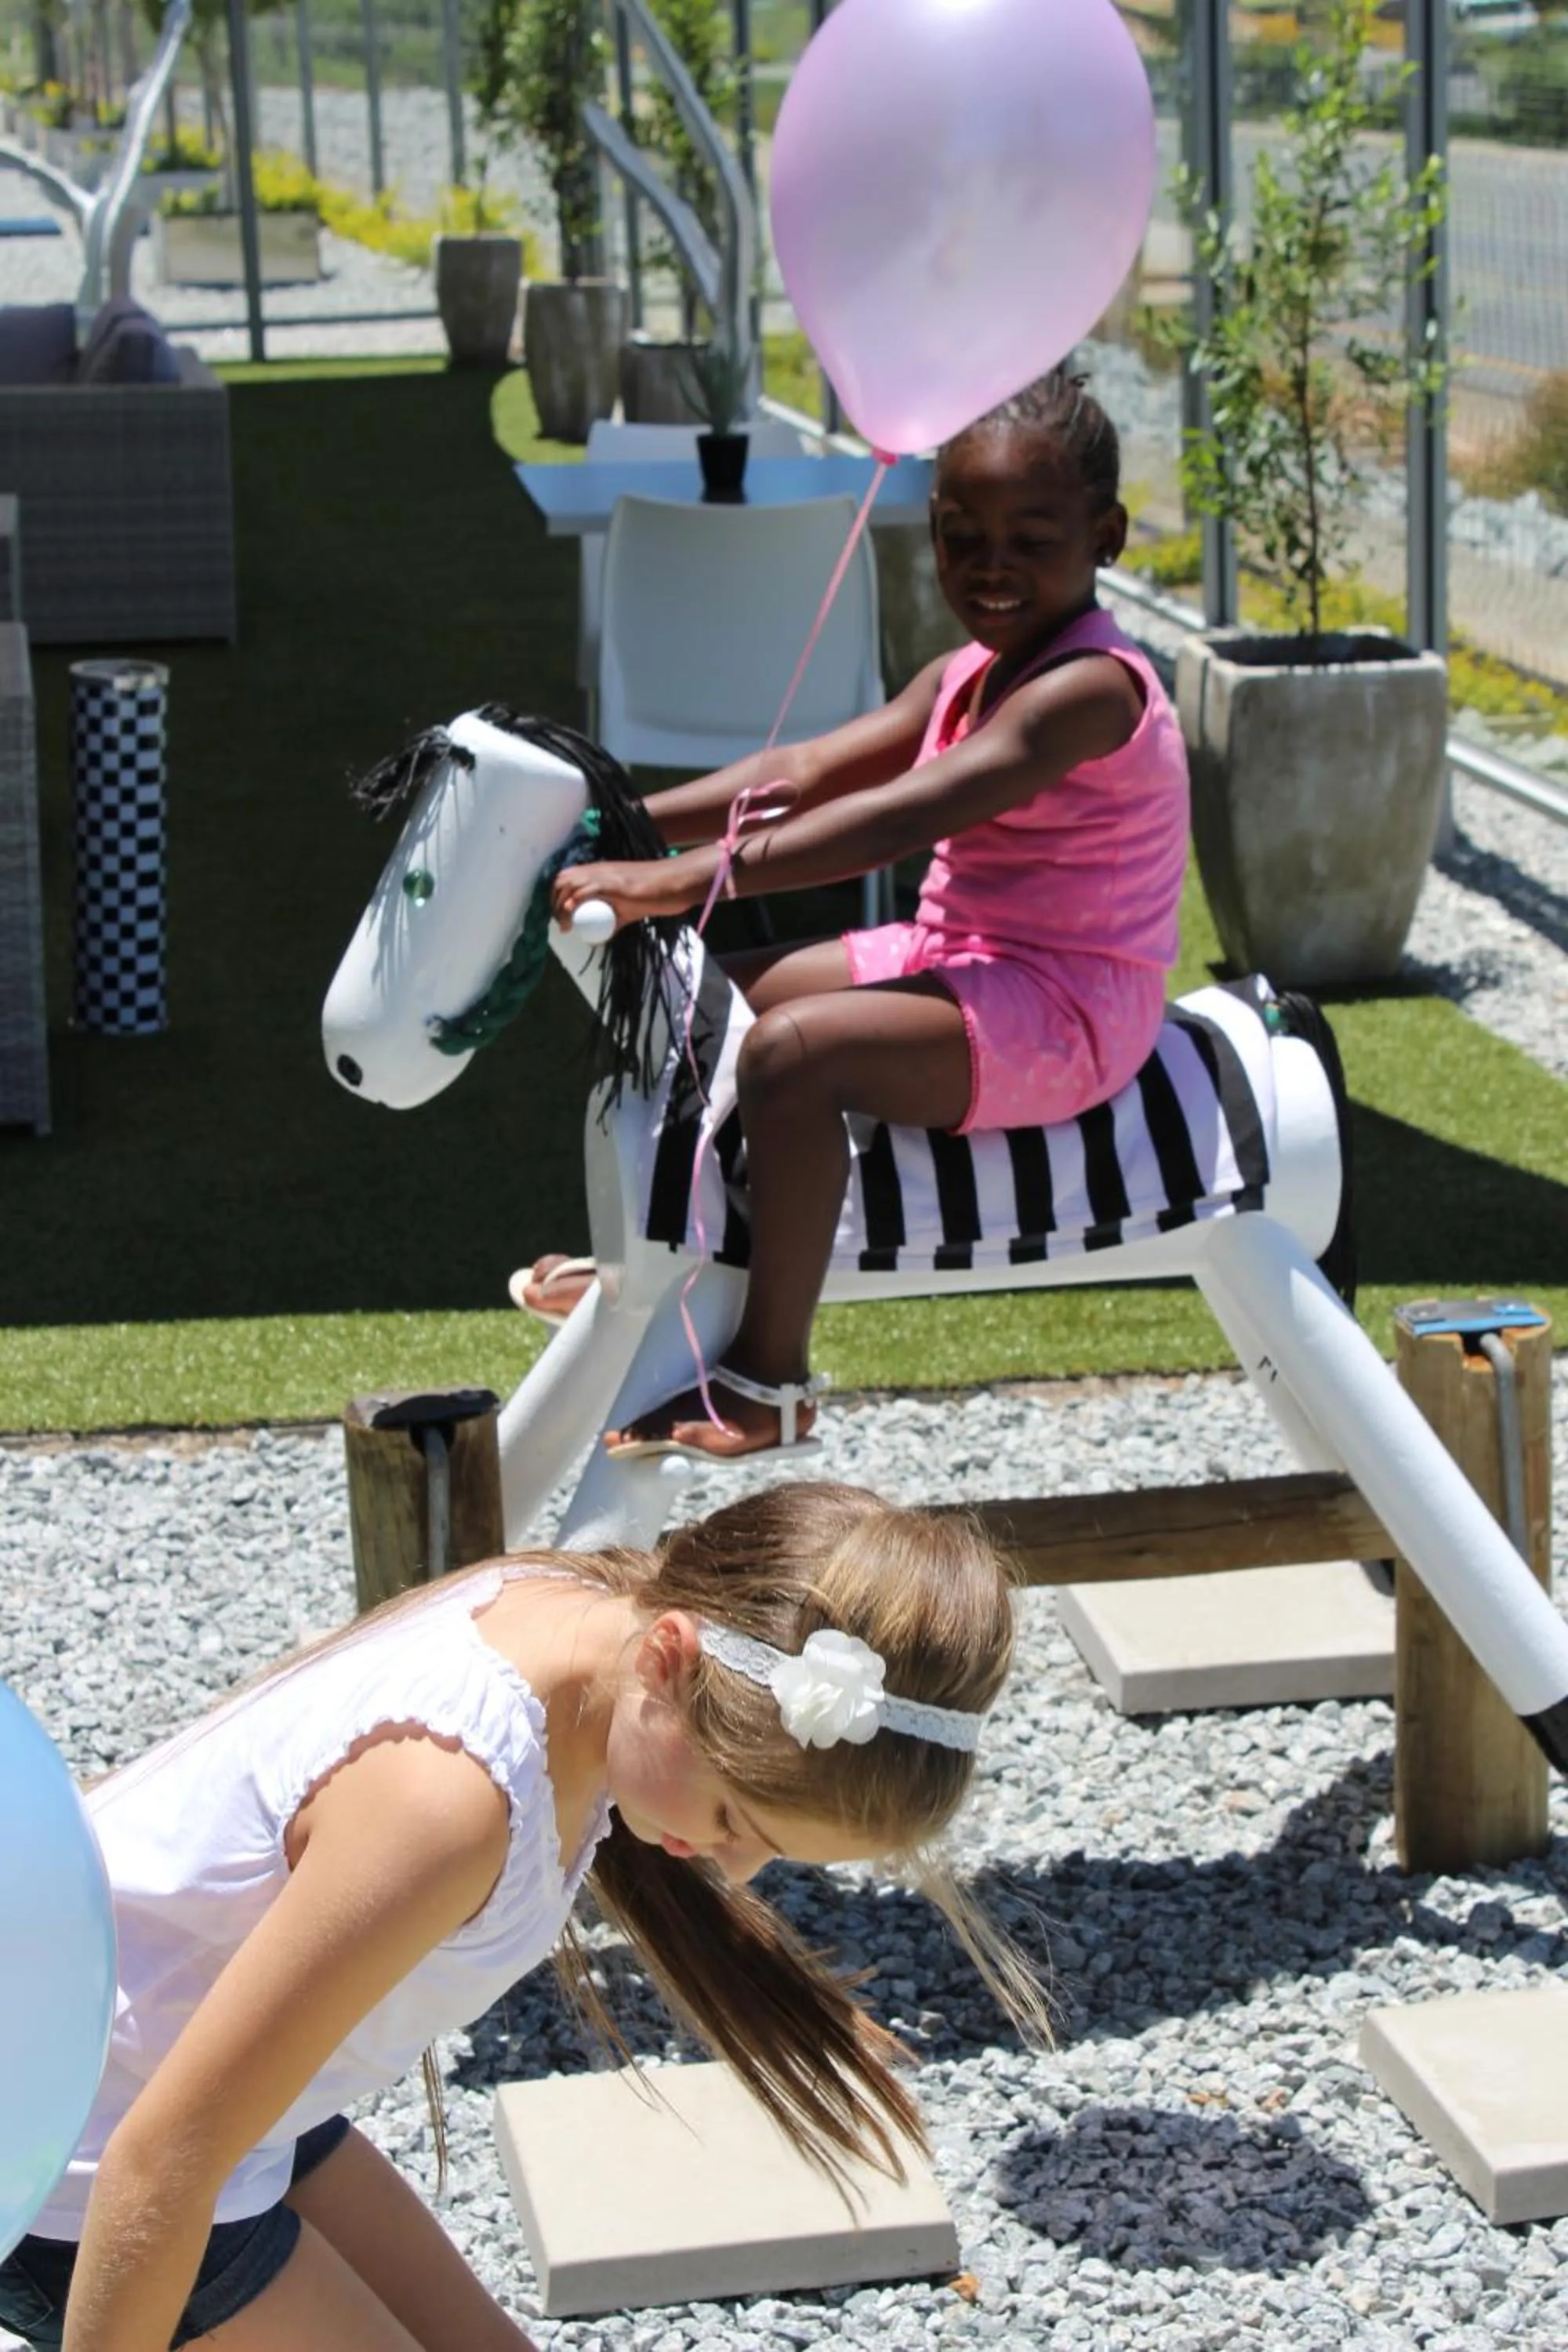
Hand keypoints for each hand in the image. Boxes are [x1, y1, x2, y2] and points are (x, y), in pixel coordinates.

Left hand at [550, 859, 695, 934]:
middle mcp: (597, 869)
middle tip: (559, 923)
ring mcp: (603, 874)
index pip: (567, 876)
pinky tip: (570, 914)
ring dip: (560, 905)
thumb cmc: (652, 895)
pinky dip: (573, 902)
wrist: (670, 885)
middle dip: (553, 901)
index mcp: (598, 871)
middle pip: (562, 879)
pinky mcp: (611, 882)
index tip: (558, 915)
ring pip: (569, 884)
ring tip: (564, 925)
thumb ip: (614, 920)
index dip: (556, 895)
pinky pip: (585, 890)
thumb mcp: (627, 909)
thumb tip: (601, 938)